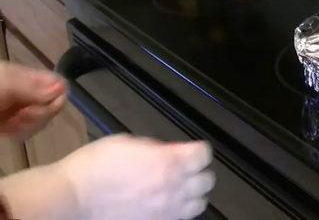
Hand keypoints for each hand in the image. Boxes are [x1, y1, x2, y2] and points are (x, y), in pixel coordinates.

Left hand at [0, 62, 65, 138]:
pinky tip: (8, 130)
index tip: (49, 104)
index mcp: (27, 77)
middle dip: (42, 113)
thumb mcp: (8, 85)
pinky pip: (28, 131)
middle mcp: (28, 92)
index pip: (57, 83)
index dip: (58, 95)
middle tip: (23, 115)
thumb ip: (35, 88)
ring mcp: (20, 109)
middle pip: (53, 103)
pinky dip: (21, 132)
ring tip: (11, 123)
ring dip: (30, 124)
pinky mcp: (12, 126)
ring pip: (43, 119)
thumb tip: (65, 87)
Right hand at [57, 134, 214, 219]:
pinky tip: (165, 203)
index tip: (191, 149)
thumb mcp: (129, 143)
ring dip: (193, 193)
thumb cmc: (96, 165)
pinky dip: (178, 210)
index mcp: (168, 162)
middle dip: (198, 171)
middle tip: (185, 168)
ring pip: (199, 203)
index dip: (198, 149)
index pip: (204, 154)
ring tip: (178, 188)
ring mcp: (166, 211)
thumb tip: (172, 152)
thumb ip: (158, 149)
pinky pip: (180, 218)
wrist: (73, 197)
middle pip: (207, 180)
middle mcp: (173, 188)